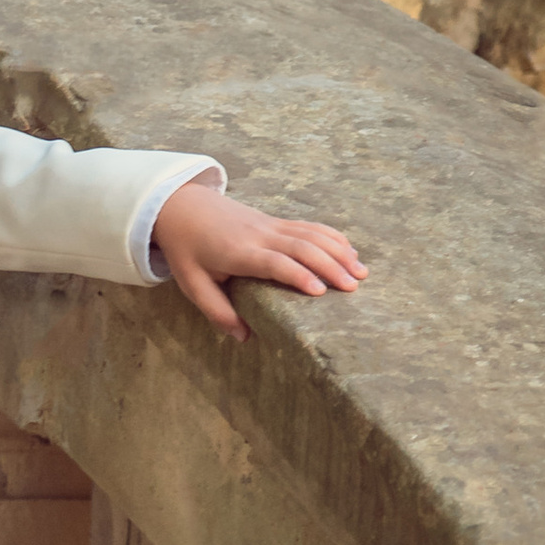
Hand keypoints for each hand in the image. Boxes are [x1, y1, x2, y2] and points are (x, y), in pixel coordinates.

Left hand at [151, 184, 364, 344]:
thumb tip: (245, 337)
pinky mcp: (276, 221)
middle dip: (330, 265)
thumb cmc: (187, 249)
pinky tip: (350, 251)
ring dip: (338, 251)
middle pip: (302, 247)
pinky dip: (332, 237)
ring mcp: (271, 225)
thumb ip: (217, 312)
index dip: (298, 275)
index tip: (320, 292)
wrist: (183, 207)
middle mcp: (260, 236)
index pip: (274, 262)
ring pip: (311, 234)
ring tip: (361, 273)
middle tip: (353, 287)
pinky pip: (309, 227)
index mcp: (239, 253)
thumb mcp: (193, 284)